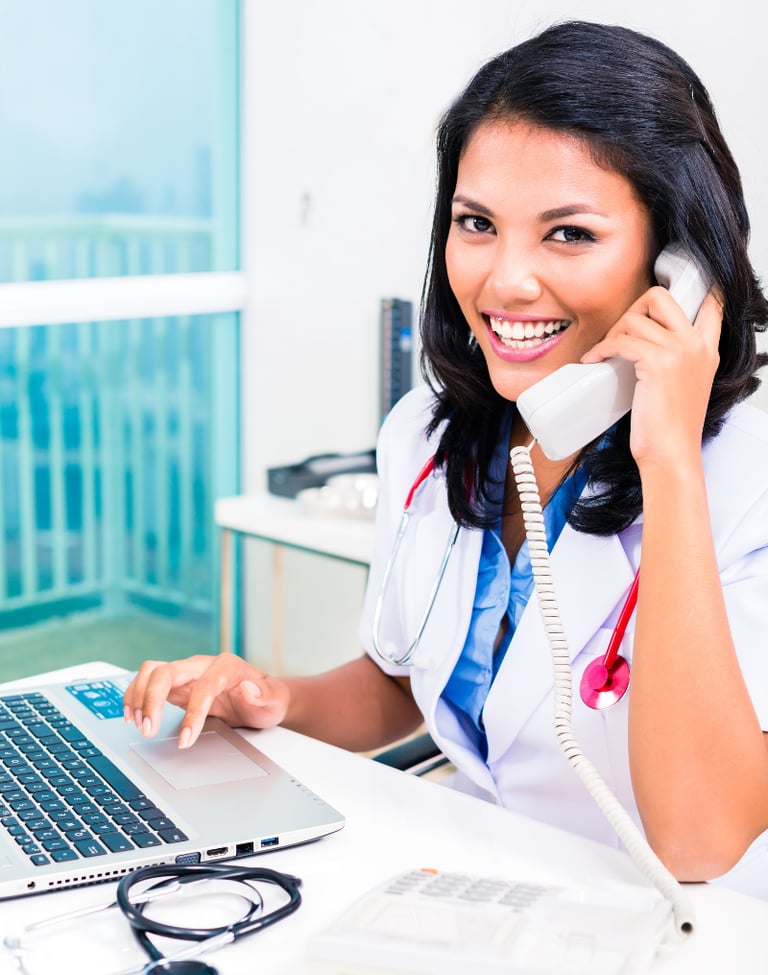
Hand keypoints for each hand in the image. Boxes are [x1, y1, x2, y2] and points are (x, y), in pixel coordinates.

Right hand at [123, 653, 289, 747]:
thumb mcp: (274, 700)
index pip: (203, 686)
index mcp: (227, 667)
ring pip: (152, 671)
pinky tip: (133, 715)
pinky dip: (135, 695)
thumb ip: (265, 694)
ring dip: (139, 696)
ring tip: (138, 725)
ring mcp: (187, 673)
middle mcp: (203, 665)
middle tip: (147, 731)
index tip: (185, 740)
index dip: (192, 713)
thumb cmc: (267, 698)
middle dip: (152, 700)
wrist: (262, 697)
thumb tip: (248, 688)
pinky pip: (148, 681)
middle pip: (168, 671)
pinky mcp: (176, 684)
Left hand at [581, 286, 721, 468]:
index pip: (709, 304)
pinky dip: (601, 349)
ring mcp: (679, 351)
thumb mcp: (684, 386)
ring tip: (603, 353)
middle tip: (620, 333)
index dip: (685, 292)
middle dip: (632, 308)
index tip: (657, 301)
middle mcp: (696, 344)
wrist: (671, 453)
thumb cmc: (671, 427)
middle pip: (660, 297)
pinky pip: (620, 341)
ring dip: (611, 334)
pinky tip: (593, 360)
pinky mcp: (657, 363)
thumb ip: (675, 360)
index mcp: (707, 349)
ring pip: (633, 319)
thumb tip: (643, 342)